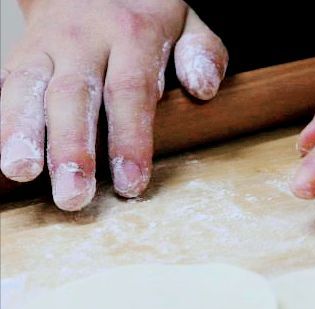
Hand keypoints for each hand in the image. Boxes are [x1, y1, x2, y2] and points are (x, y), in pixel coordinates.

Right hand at [0, 0, 227, 209]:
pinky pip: (6, 87)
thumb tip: (204, 88)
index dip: (130, 140)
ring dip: (21, 133)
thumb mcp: (186, 20)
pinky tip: (3, 153)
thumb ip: (202, 50)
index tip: (131, 183)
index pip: (130, 91)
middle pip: (73, 97)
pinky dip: (3, 121)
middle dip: (71, 149)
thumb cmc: (147, 12)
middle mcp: (82, 40)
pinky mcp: (20, 56)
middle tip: (74, 195)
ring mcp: (45, 47)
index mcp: (131, 34)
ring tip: (20, 172)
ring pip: (26, 88)